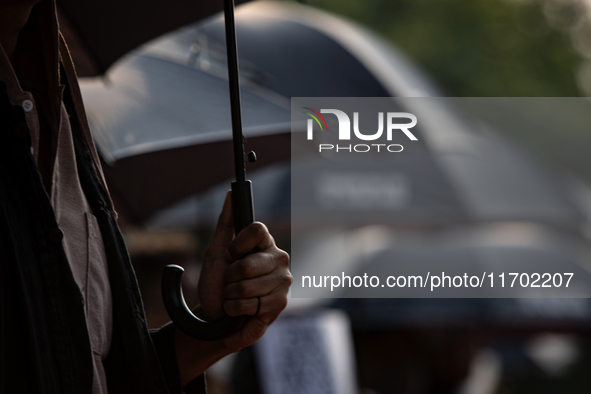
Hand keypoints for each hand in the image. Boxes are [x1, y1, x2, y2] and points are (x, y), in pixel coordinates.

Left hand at [196, 190, 290, 349]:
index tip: (231, 254)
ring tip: (235, 297)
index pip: (257, 230)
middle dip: (230, 277)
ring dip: (231, 295)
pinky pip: (251, 304)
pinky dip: (236, 309)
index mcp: (265, 243)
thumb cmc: (216, 283)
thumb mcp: (216, 251)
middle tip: (231, 282)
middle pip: (247, 264)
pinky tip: (241, 310)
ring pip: (247, 286)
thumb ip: (225, 222)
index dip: (238, 244)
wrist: (215, 317)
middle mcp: (278, 259)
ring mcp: (282, 282)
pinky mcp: (281, 303)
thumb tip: (230, 193)